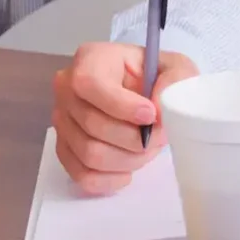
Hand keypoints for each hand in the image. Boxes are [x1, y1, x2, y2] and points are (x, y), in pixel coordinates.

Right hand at [52, 41, 197, 193]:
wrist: (143, 95)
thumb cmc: (156, 77)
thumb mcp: (176, 67)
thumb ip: (175, 79)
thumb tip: (158, 110)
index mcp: (90, 59)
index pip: (90, 84)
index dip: (121, 106)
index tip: (150, 115)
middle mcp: (67, 88)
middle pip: (93, 125)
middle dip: (135, 138)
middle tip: (158, 136)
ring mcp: (63, 120)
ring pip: (90, 153)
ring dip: (127, 159)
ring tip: (146, 149)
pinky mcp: (65, 148)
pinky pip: (81, 174)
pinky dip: (109, 180)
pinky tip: (128, 170)